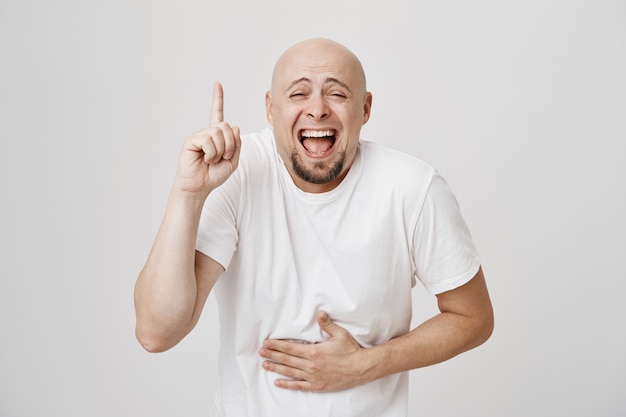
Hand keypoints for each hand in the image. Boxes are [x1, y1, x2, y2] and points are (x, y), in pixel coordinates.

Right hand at [174, 82, 240, 196]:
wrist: (200, 187)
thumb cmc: (213, 175)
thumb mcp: (233, 161)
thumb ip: (237, 144)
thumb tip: (235, 126)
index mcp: (216, 136)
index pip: (217, 114)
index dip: (217, 99)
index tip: (217, 84)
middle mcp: (206, 133)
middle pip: (226, 126)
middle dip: (230, 144)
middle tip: (224, 157)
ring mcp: (198, 136)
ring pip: (219, 133)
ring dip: (221, 150)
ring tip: (213, 160)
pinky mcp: (190, 141)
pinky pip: (208, 140)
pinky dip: (212, 153)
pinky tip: (206, 159)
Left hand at [259, 311, 368, 391]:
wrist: (361, 369)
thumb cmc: (351, 350)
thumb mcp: (340, 334)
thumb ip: (327, 324)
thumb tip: (319, 313)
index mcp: (314, 351)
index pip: (290, 347)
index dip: (277, 345)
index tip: (267, 343)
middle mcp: (310, 365)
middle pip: (287, 359)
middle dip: (272, 355)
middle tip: (261, 352)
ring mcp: (313, 377)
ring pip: (290, 372)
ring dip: (276, 368)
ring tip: (265, 364)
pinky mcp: (317, 386)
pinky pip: (299, 386)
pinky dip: (287, 384)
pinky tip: (278, 382)